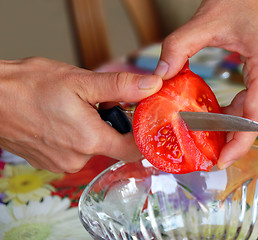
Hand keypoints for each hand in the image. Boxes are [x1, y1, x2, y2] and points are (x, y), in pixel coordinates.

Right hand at [0, 57, 161, 172]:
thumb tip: (151, 86)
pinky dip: (76, 136)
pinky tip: (61, 119)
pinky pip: (75, 150)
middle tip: (97, 102)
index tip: (140, 118)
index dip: (142, 134)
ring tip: (73, 108)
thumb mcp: (81, 81)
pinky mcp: (49, 162)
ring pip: (93, 146)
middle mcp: (77, 159)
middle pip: (113, 145)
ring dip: (92, 128)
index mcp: (90, 140)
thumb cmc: (29, 87)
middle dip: (111, 123)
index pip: (134, 149)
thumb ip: (121, 86)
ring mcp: (61, 163)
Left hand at [154, 0, 257, 168]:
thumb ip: (177, 49)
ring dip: (237, 129)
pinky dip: (239, 113)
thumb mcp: (204, 21)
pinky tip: (219, 117)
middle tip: (210, 156)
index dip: (239, 142)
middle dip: (236, 141)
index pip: (255, 114)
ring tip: (211, 141)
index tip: (220, 160)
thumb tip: (158, 78)